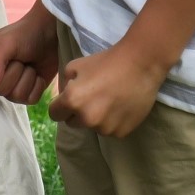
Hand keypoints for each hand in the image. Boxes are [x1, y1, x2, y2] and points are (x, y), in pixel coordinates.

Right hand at [0, 5, 59, 104]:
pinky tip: (37, 73)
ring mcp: (7, 86)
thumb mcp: (7, 42)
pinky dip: (37, 85)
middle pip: (0, 90)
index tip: (6, 58)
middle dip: (15, 72)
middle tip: (19, 58)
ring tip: (28, 63)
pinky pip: (28, 100)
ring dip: (27, 77)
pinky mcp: (24, 94)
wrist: (50, 35)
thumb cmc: (25, 33)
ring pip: (15, 96)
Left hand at [48, 41, 167, 138]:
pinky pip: (110, 130)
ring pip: (93, 127)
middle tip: (92, 97)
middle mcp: (87, 119)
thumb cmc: (106, 61)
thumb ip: (64, 84)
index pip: (54, 114)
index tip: (68, 100)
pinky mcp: (121, 133)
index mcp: (72, 101)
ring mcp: (105, 128)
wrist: (140, 64)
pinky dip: (112, 121)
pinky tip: (120, 106)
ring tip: (109, 99)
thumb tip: (63, 97)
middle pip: (73, 123)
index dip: (60, 106)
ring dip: (96, 118)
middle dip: (78, 112)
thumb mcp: (76, 65)